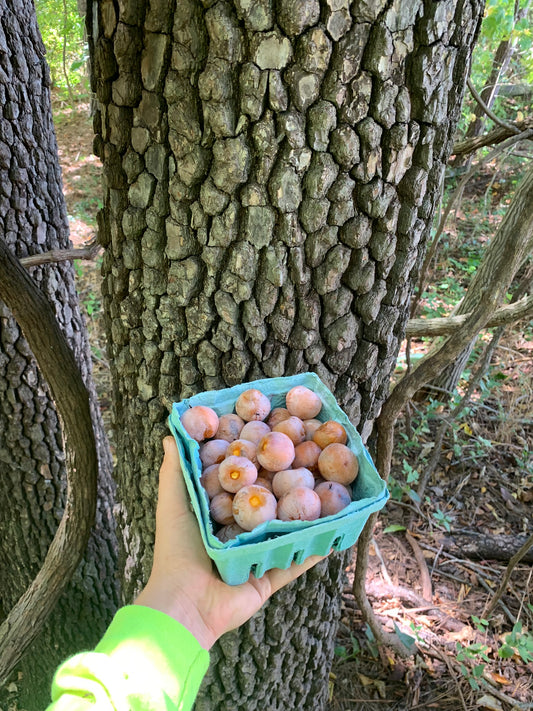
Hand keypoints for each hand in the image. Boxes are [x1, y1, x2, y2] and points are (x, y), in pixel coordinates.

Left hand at [135, 436, 327, 648]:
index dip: (259, 459)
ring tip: (332, 489)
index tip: (277, 435)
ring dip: (308, 514)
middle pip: (271, 502)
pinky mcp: (271, 576)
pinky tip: (339, 529)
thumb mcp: (174, 503)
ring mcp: (259, 554)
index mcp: (221, 512)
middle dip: (290, 483)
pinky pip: (299, 560)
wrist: (185, 604)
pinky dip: (318, 546)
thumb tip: (169, 434)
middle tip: (314, 458)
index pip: (244, 480)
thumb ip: (176, 470)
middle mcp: (242, 531)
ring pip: (289, 529)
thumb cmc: (176, 549)